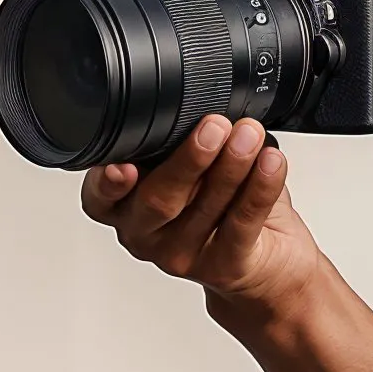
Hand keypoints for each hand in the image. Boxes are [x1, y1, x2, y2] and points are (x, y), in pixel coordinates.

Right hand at [82, 115, 321, 314]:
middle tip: (215, 127)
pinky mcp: (224, 268)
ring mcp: (183, 256)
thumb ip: (184, 143)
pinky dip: (260, 187)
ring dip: (232, 164)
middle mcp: (147, 235)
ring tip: (250, 135)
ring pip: (205, 208)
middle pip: (157, 201)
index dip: (107, 185)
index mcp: (127, 207)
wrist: (269, 262)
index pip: (101, 199)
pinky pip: (242, 223)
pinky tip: (271, 162)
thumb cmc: (225, 208)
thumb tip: (204, 104)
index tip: (123, 166)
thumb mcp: (195, 171)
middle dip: (188, 160)